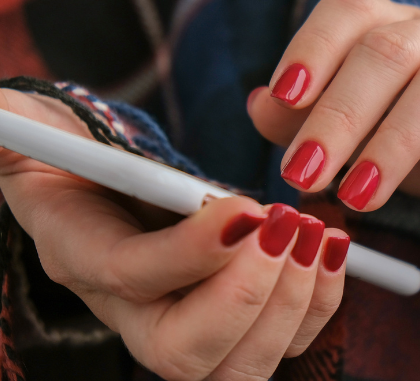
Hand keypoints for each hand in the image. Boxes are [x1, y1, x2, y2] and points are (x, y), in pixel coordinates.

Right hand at [0, 89, 347, 380]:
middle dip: (250, 294)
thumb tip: (4, 115)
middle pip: (187, 355)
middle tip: (290, 225)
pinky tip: (335, 246)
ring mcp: (189, 321)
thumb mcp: (36, 129)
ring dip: (295, 301)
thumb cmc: (80, 151)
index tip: (249, 205)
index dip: (190, 252)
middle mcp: (134, 310)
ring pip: (243, 365)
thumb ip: (15, 123)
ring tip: (317, 232)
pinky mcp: (238, 317)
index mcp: (84, 256)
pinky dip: (322, 301)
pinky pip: (286, 341)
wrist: (114, 181)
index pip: (131, 278)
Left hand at [249, 0, 419, 212]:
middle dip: (340, 113)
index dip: (312, 47)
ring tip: (360, 195)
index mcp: (405, 27)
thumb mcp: (375, 135)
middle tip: (305, 174)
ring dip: (396, 141)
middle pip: (390, 49)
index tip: (283, 99)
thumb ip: (314, 120)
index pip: (352, 11)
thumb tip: (258, 105)